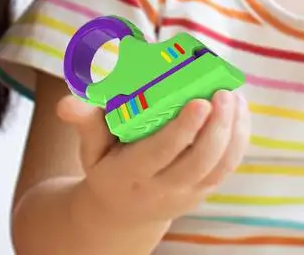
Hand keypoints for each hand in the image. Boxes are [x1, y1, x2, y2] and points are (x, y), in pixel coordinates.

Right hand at [57, 90, 249, 227]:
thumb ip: (84, 121)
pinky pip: (226, 169)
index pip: (161, 152)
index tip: (199, 101)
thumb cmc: (105, 165)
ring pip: (217, 167)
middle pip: (197, 162)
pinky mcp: (201, 191)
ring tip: (235, 96)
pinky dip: (237, 140)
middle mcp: (161, 189)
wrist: (120, 211)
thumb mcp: (89, 147)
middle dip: (215, 128)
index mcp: (130, 175)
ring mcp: (185, 194)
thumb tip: (65, 103)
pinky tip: (239, 111)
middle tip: (223, 93)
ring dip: (232, 132)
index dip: (183, 129)